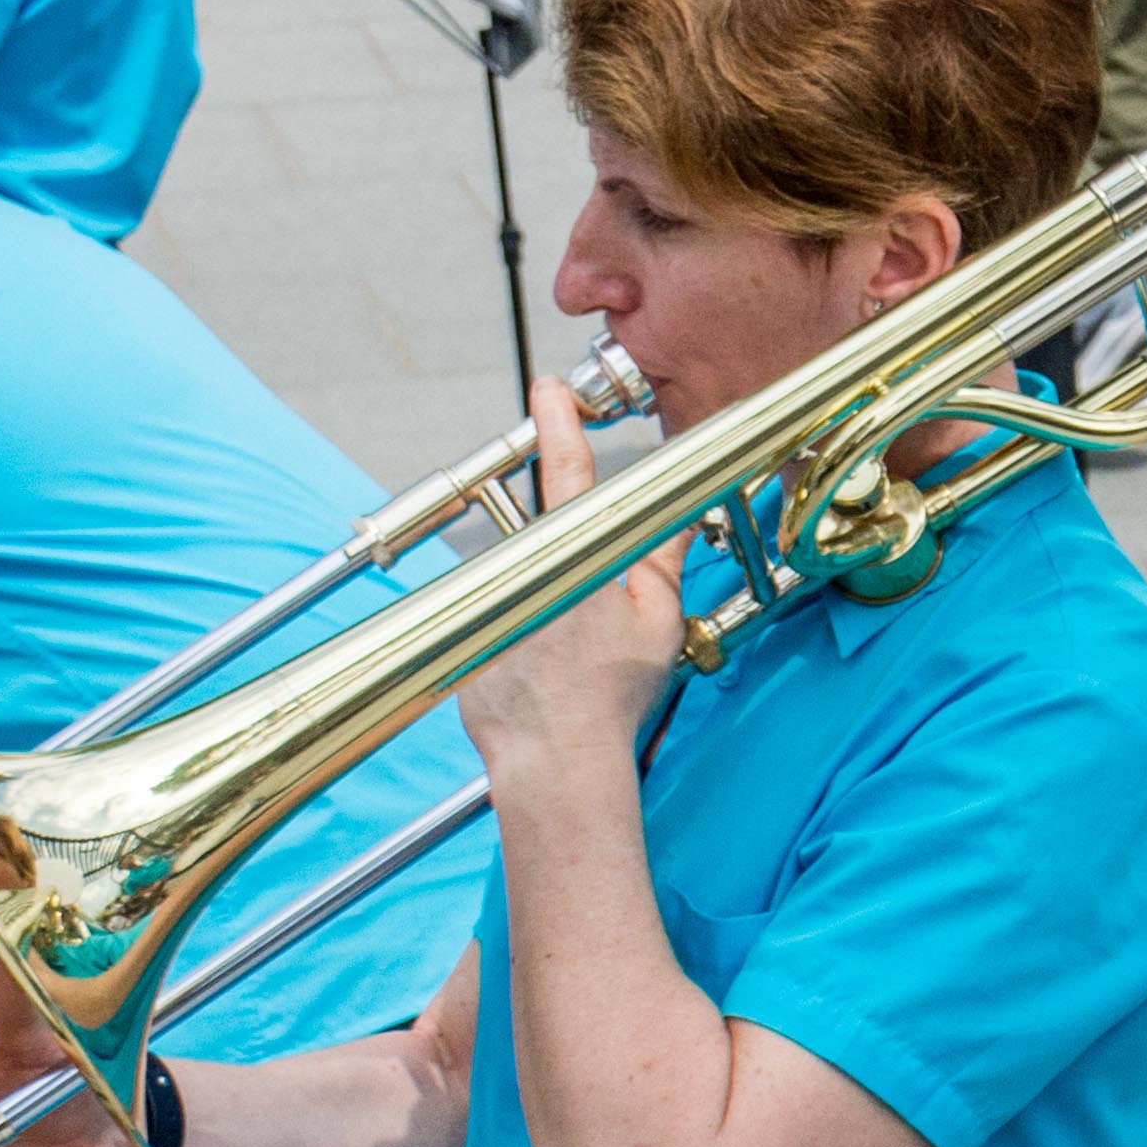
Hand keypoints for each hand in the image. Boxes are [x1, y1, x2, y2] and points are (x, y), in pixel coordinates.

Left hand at [459, 380, 683, 805]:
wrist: (555, 758)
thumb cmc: (612, 694)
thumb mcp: (655, 619)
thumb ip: (662, 557)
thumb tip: (680, 513)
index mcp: (575, 555)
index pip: (567, 470)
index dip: (558, 423)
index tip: (548, 388)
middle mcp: (523, 566)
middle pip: (543, 524)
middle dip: (570, 546)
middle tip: (593, 589)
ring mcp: (488, 598)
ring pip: (520, 570)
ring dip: (548, 597)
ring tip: (570, 652)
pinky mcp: (465, 632)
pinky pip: (498, 612)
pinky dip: (521, 631)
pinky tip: (542, 673)